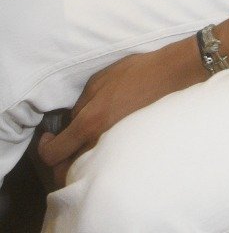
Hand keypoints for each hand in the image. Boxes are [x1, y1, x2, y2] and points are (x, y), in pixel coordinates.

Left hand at [37, 38, 201, 187]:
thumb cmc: (133, 73)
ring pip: (86, 169)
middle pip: (66, 172)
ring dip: (78, 160)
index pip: (53, 153)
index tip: (49, 136)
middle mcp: (100, 142)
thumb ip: (80, 104)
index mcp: (89, 123)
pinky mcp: (128, 148)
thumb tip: (73, 121)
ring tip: (81, 142)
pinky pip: (104, 160)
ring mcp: (115, 148)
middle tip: (62, 143)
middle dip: (59, 161)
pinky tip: (101, 139)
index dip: (45, 147)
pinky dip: (96, 156)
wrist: (167, 76)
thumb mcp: (98, 81)